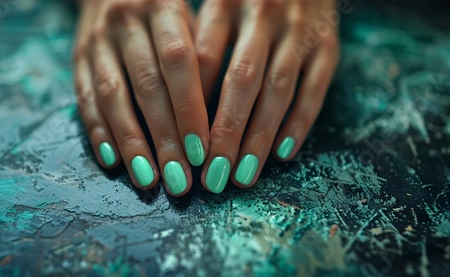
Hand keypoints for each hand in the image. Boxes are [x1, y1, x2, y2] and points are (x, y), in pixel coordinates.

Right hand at [73, 0, 208, 195]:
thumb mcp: (188, 17)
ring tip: (148, 180)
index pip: (179, 62)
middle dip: (164, 137)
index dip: (190, 109)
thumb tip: (218, 121)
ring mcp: (97, 40)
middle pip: (147, 87)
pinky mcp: (77, 58)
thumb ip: (201, 57)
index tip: (203, 151)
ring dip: (131, 143)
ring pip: (113, 98)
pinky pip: (85, 98)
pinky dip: (98, 132)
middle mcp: (126, 22)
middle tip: (180, 179)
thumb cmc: (163, 11)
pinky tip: (112, 162)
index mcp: (162, 6)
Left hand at [196, 0, 339, 192]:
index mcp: (225, 2)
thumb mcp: (216, 3)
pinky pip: (315, 88)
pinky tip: (283, 153)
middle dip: (227, 131)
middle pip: (242, 80)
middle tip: (214, 175)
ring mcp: (298, 30)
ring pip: (278, 89)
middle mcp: (262, 15)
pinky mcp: (327, 43)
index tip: (184, 148)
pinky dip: (300, 122)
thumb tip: (179, 103)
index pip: (204, 60)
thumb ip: (198, 42)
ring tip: (244, 174)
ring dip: (260, 135)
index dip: (193, 107)